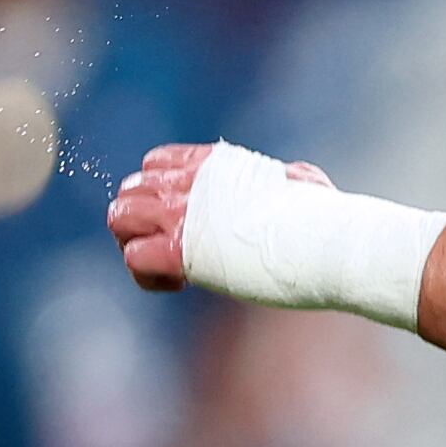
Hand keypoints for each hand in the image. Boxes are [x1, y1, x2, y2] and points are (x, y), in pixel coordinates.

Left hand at [106, 143, 327, 293]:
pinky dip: (146, 275)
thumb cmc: (325, 219)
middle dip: (141, 221)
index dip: (158, 192)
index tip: (184, 221)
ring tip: (168, 268)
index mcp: (212, 162)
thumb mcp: (302, 182)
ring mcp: (180, 215)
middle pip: (129, 190)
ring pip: (120, 219)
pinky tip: (178, 284)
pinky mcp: (179, 251)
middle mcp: (188, 182)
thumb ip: (285, 179)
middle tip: (169, 248)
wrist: (326, 243)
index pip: (154, 163)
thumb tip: (299, 181)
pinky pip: (133, 258)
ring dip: (135, 245)